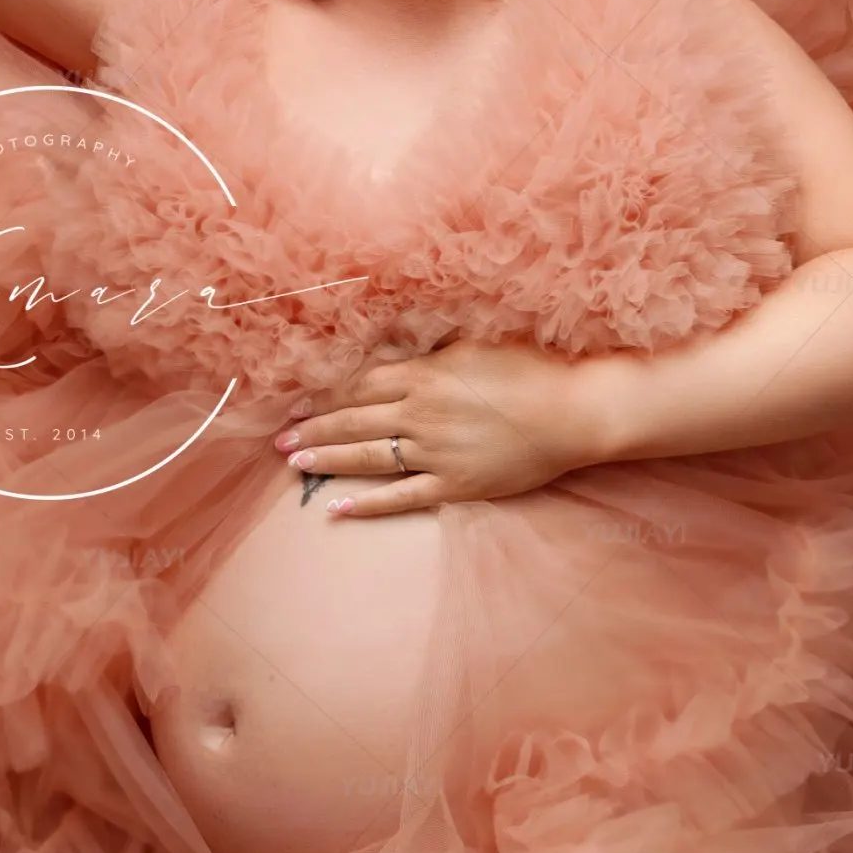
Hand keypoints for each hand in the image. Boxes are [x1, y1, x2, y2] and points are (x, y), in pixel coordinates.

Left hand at [273, 338, 585, 516]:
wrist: (573, 411)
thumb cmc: (531, 369)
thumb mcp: (475, 344)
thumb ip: (433, 351)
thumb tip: (401, 351)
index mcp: (424, 375)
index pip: (359, 385)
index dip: (324, 396)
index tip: (296, 403)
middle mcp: (421, 414)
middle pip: (353, 420)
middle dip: (312, 429)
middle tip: (279, 439)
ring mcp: (435, 452)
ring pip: (368, 457)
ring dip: (327, 459)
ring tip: (294, 463)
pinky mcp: (455, 484)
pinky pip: (402, 496)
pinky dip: (369, 504)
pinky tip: (339, 508)